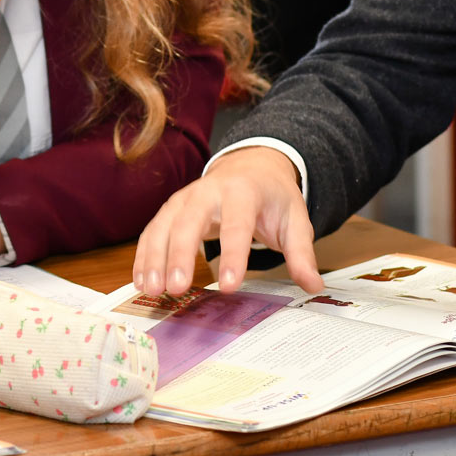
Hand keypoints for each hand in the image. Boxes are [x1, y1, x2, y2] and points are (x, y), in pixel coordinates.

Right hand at [132, 147, 321, 296]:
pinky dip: (145, 256)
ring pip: (164, 225)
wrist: (252, 166)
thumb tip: (313, 285)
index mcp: (243, 191)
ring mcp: (185, 198)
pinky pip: (153, 231)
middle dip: (181, 255)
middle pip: (190, 221)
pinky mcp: (171, 209)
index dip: (233, 255)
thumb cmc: (272, 197)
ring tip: (153, 290)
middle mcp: (208, 191)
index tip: (229, 286)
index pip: (237, 224)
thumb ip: (301, 253)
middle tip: (177, 288)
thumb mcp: (295, 220)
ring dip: (155, 258)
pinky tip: (142, 281)